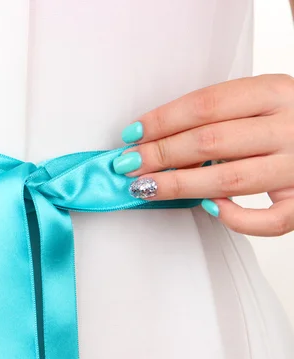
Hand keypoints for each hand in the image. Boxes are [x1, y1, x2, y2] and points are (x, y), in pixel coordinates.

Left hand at [112, 74, 293, 236]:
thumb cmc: (288, 119)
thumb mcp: (261, 100)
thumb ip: (220, 114)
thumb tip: (155, 137)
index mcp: (275, 92)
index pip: (206, 104)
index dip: (161, 121)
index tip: (131, 135)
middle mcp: (290, 126)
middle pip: (211, 141)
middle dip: (159, 154)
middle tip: (127, 165)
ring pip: (230, 180)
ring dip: (179, 186)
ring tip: (145, 187)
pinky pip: (271, 220)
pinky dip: (235, 218)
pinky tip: (209, 208)